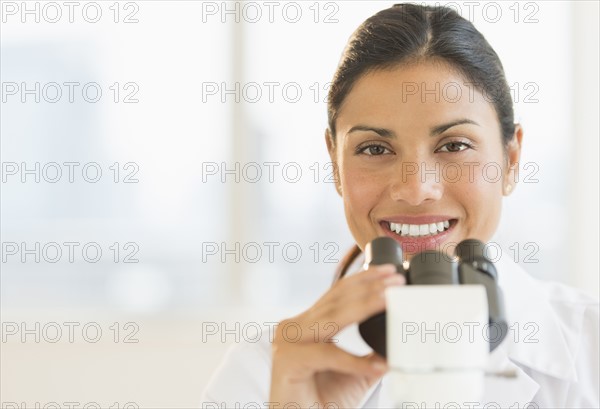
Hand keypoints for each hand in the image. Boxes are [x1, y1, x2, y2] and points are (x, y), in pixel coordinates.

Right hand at [269, 264, 405, 406]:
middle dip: (369, 287)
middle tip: (396, 279)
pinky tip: (378, 365)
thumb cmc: (320, 403)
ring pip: (332, 318)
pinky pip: (328, 355)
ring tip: (390, 298)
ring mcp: (288, 342)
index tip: (388, 272)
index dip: (362, 281)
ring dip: (365, 305)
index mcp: (307, 325)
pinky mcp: (288, 360)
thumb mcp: (355, 374)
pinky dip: (355, 361)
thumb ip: (372, 355)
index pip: (336, 294)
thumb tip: (399, 342)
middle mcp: (295, 328)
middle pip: (336, 300)